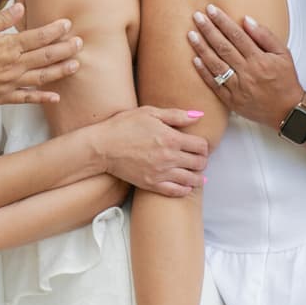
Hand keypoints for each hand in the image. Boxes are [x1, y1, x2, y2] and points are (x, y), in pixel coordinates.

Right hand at [0, 4, 80, 105]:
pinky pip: (26, 98)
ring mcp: (8, 83)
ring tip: (76, 65)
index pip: (38, 36)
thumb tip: (21, 8)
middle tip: (80, 43)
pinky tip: (56, 96)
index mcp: (6, 46)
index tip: (68, 24)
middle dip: (65, 49)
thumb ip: (1, 19)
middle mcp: (12, 65)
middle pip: (45, 56)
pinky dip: (42, 97)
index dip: (55, 30)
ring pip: (41, 77)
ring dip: (60, 71)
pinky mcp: (2, 97)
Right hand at [90, 107, 208, 196]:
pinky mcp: (152, 184)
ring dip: (197, 176)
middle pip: (199, 163)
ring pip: (191, 179)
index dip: (204, 145)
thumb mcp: (149, 113)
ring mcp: (161, 173)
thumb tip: (199, 115)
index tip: (198, 145)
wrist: (102, 147)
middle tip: (197, 157)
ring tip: (194, 172)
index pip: (201, 146)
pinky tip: (185, 184)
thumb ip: (176, 115)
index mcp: (171, 138)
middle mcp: (169, 157)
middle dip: (201, 160)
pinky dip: (185, 189)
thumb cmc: (123, 126)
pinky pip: (176, 191)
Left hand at [189, 6, 303, 130]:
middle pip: (223, 47)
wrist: (287, 111)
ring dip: (201, 48)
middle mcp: (247, 72)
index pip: (236, 35)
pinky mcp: (231, 100)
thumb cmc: (285, 81)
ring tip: (191, 35)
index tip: (211, 10)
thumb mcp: (283, 54)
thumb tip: (246, 20)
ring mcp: (238, 87)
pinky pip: (214, 85)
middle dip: (208, 30)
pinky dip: (204, 72)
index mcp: (259, 59)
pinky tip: (194, 60)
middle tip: (197, 17)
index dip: (222, 21)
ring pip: (215, 64)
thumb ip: (265, 36)